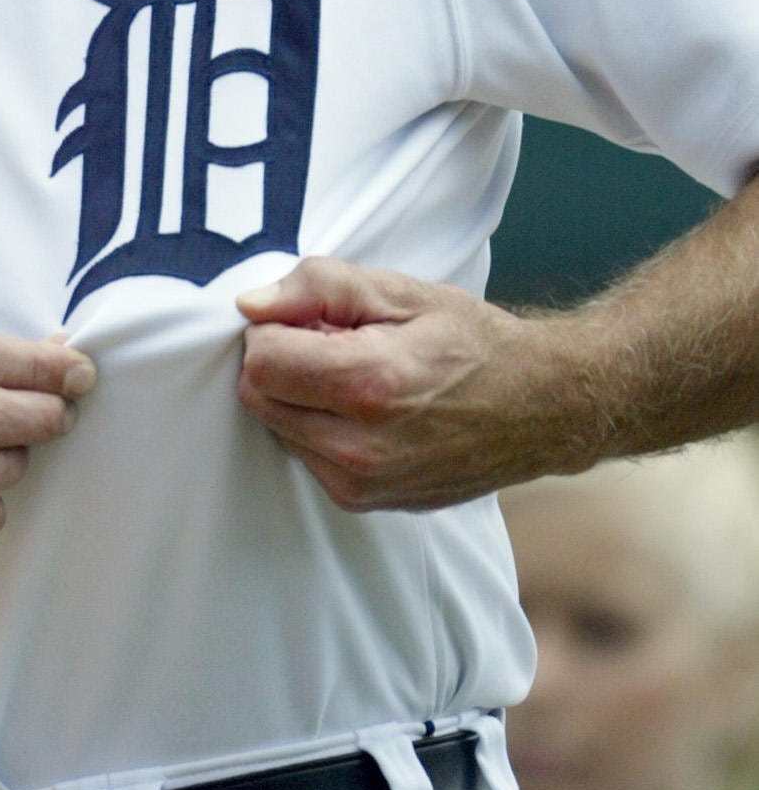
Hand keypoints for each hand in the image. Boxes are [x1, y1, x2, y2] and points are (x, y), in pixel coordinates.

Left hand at [236, 257, 571, 510]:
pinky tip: (365, 410)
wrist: (540, 409)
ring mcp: (362, 485)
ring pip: (276, 426)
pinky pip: (304, 454)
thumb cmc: (472, 342)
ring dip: (299, 396)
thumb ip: (318, 287)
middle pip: (258, 396)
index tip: (314, 319)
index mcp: (370, 385)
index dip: (276, 328)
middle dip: (283, 361)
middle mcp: (361, 449)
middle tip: (337, 344)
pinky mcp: (363, 502)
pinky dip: (318, 426)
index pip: (260, 361)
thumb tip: (249, 305)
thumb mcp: (401, 291)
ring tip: (358, 376)